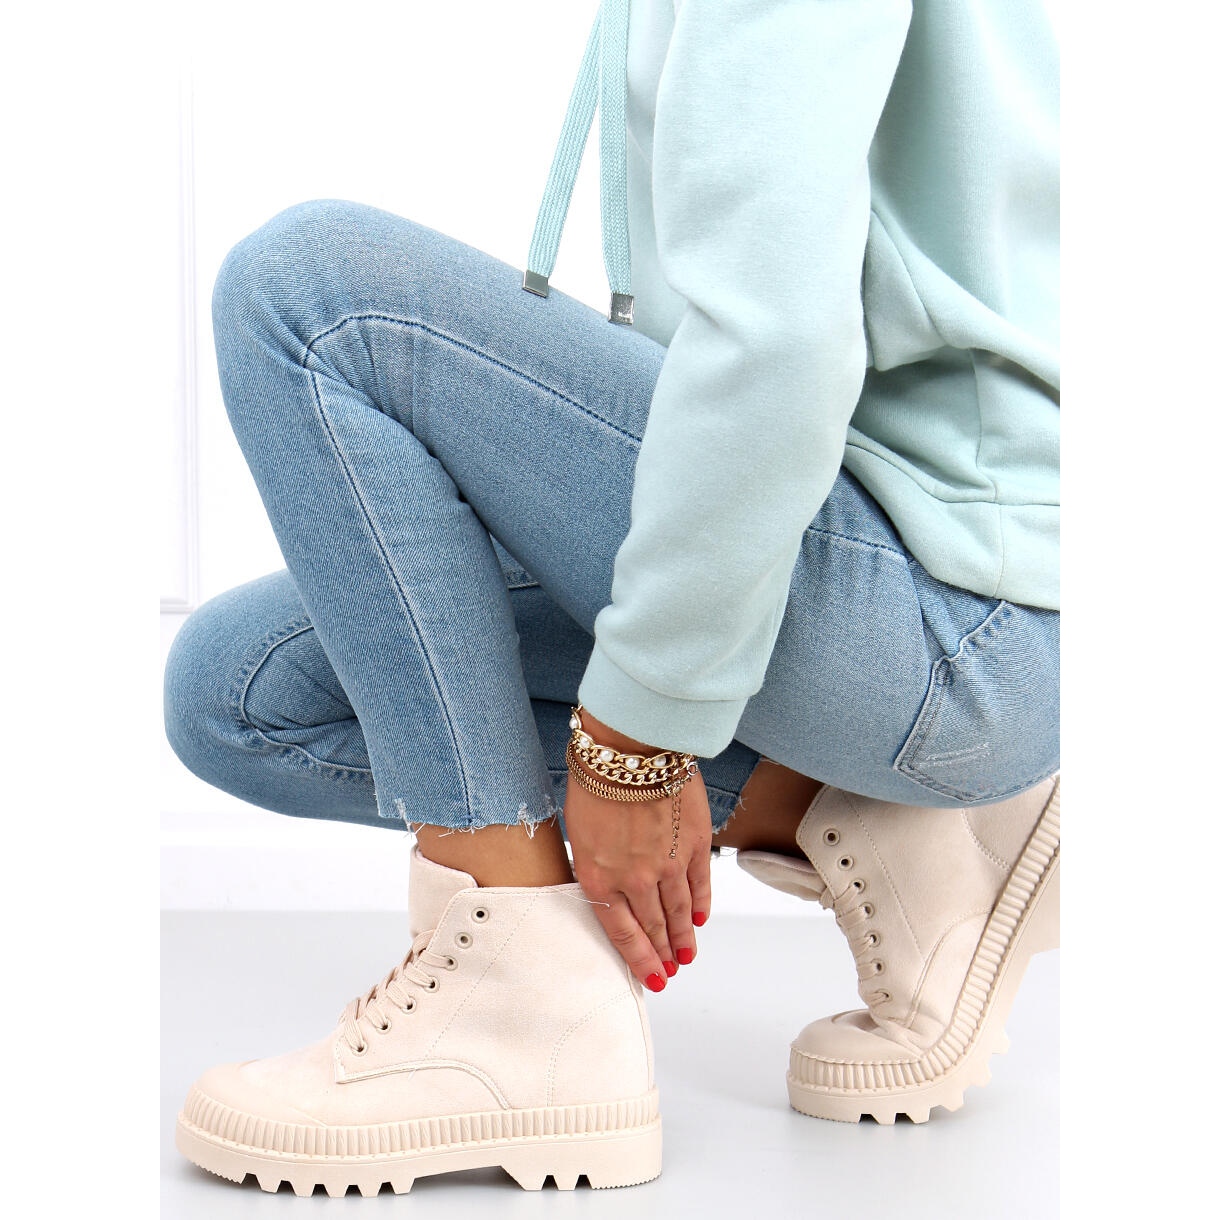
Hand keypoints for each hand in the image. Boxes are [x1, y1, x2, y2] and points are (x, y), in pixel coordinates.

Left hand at [563, 710, 712, 989]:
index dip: (637, 959)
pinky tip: (700, 920)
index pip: (620, 932)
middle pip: (653, 927)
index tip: (649, 978)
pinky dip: (701, 905)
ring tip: (687, 955)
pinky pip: (700, 885)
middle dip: (661, 954)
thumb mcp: (580, 831)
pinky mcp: (695, 844)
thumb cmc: (596, 780)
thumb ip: (596, 864)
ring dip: (683, 938)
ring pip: (679, 913)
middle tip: (669, 972)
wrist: (630, 749)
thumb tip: (608, 885)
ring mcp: (669, 864)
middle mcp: (634, 879)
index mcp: (599, 877)